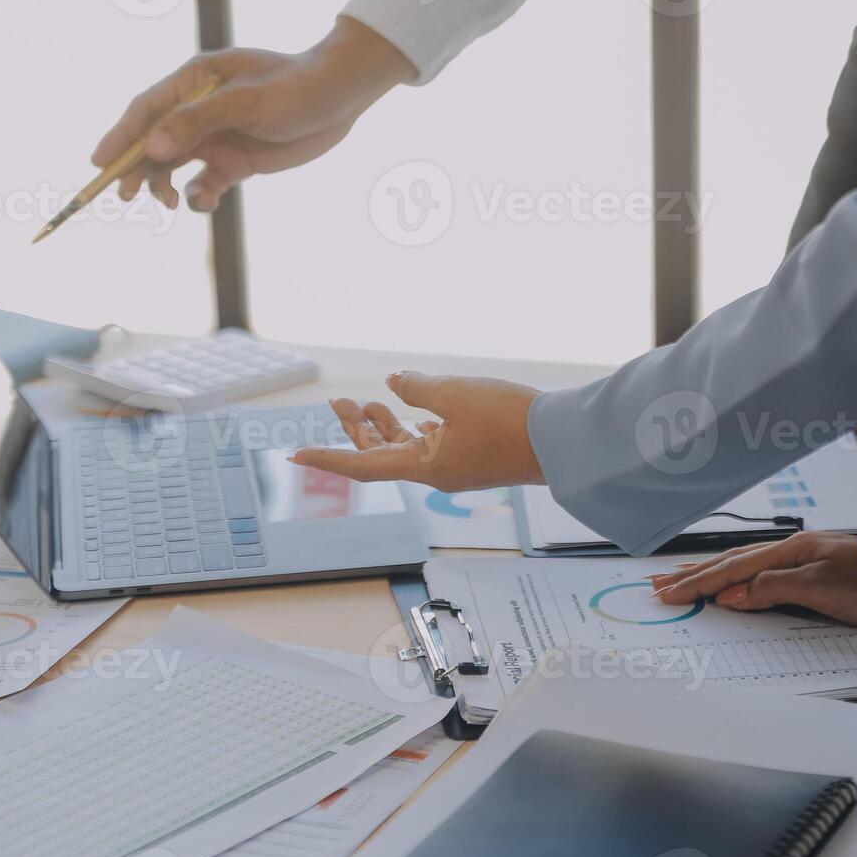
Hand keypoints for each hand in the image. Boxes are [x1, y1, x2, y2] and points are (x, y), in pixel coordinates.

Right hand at [93, 16, 414, 211]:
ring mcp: (217, 137)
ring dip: (163, 186)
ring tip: (163, 202)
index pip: (146, 110)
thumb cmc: (295, 88)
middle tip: (125, 197)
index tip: (100, 164)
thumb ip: (198, 122)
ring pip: (175, 166)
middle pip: (154, 142)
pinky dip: (198, 197)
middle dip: (137, 169)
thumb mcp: (247, 101)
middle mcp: (199, 109)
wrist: (341, 100)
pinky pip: (205, 184)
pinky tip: (205, 202)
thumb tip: (153, 148)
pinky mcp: (236, 162)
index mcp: (194, 81)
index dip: (120, 137)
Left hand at [290, 372, 544, 491]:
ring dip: (383, 427)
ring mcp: (456, 466)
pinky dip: (414, 426)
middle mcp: (436, 473)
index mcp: (426, 467)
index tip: (295, 456)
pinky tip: (412, 406)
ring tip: (364, 403)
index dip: (327, 459)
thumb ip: (418, 388)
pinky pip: (432, 444)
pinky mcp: (474, 456)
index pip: (363, 466)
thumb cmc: (509, 420)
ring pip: (407, 449)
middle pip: (382, 455)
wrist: (561, 441)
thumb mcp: (456, 394)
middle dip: (356, 430)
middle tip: (336, 404)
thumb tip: (394, 383)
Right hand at [647, 532, 856, 630]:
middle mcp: (788, 553)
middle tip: (657, 584)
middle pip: (729, 564)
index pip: (730, 570)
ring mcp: (798, 561)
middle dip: (690, 575)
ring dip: (708, 574)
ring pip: (741, 567)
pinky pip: (758, 574)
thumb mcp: (821, 589)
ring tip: (680, 577)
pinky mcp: (809, 574)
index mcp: (786, 553)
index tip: (666, 594)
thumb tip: (731, 594)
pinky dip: (734, 577)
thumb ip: (772, 589)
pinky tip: (729, 582)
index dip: (696, 584)